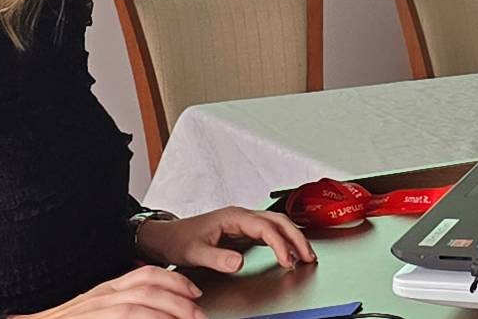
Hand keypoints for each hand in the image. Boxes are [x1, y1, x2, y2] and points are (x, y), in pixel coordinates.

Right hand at [18, 265, 204, 318]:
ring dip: (173, 310)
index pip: (146, 274)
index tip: (195, 293)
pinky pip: (129, 316)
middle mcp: (102, 295)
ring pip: (143, 300)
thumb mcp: (97, 311)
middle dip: (181, 297)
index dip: (175, 282)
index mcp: (106, 290)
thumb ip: (121, 307)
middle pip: (150, 284)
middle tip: (200, 312)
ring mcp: (97, 308)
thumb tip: (152, 311)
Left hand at [135, 206, 317, 271]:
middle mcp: (241, 216)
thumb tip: (239, 262)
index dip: (280, 244)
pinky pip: (269, 233)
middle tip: (309, 257)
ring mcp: (243, 223)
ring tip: (306, 255)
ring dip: (293, 238)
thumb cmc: (180, 240)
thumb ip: (217, 258)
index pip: (265, 227)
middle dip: (296, 238)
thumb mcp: (195, 252)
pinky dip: (284, 241)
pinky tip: (289, 253)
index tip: (287, 260)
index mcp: (233, 217)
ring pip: (277, 225)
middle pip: (278, 221)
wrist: (168, 237)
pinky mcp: (243, 231)